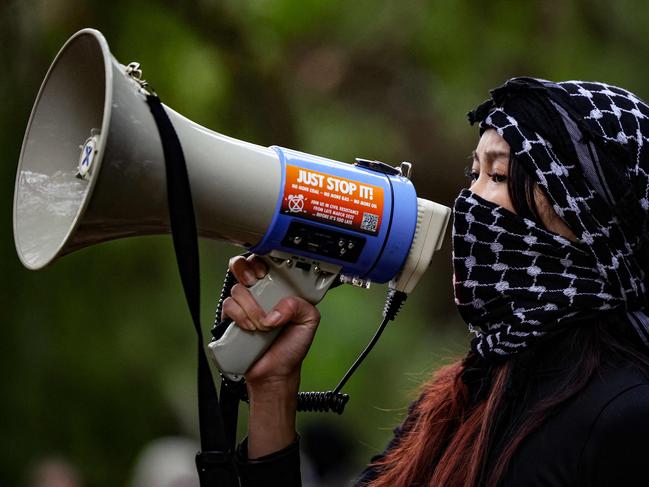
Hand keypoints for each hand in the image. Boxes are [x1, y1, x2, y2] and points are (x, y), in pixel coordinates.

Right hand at [222, 255, 320, 388]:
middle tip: (257, 286)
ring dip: (252, 307)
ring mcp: (244, 306)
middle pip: (244, 267)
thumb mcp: (308, 321)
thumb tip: (277, 307)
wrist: (275, 373)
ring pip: (238, 289)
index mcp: (278, 290)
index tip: (266, 271)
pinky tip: (251, 328)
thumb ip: (300, 305)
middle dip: (249, 272)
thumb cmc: (291, 348)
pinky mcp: (231, 319)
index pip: (266, 263)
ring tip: (263, 324)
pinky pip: (228, 306)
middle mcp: (259, 294)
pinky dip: (240, 316)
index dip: (262, 261)